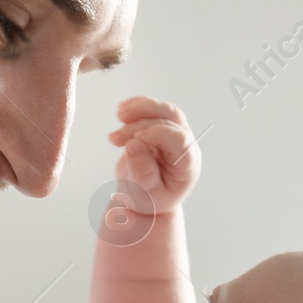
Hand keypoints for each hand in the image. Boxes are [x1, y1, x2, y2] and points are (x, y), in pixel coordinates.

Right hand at [106, 95, 201, 214]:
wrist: (143, 195)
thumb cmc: (147, 198)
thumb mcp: (144, 192)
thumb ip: (141, 171)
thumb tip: (133, 144)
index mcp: (187, 165)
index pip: (179, 140)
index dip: (157, 134)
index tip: (132, 141)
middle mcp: (186, 145)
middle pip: (171, 120)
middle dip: (140, 123)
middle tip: (115, 138)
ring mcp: (176, 133)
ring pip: (164, 109)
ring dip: (140, 108)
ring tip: (118, 116)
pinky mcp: (163, 126)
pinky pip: (153, 108)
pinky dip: (137, 105)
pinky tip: (121, 109)